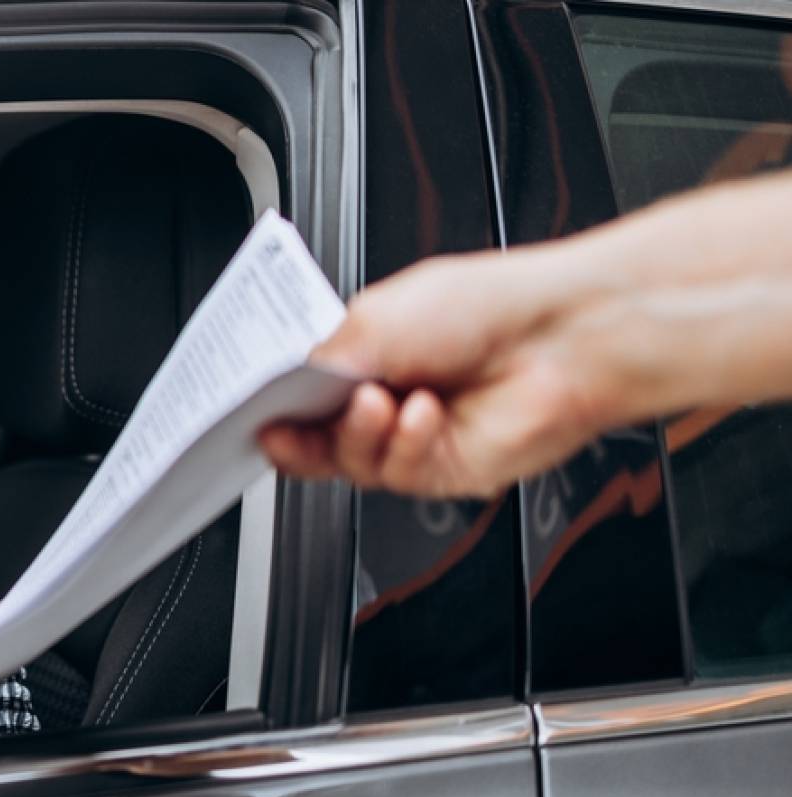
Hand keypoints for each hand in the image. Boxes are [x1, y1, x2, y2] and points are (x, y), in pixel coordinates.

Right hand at [259, 243, 621, 497]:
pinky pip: (395, 474)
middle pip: (314, 435)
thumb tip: (285, 383)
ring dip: (359, 434)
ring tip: (380, 402)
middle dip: (298, 430)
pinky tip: (421, 415)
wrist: (562, 338)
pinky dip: (402, 445)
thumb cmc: (488, 308)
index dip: (271, 403)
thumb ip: (321, 357)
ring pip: (348, 461)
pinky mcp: (440, 470)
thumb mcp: (376, 316)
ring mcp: (411, 436)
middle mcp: (385, 395)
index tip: (248, 407)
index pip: (300, 390)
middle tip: (285, 419)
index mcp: (364, 351)